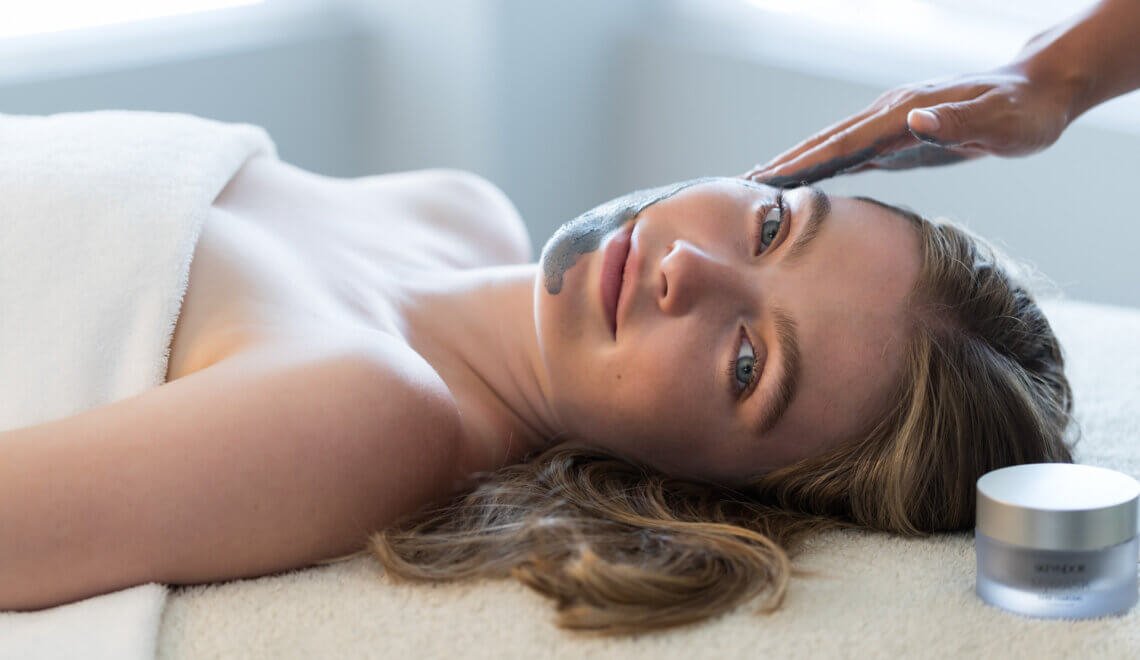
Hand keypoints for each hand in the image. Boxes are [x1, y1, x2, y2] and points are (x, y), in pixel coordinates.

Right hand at [743, 63, 1076, 187]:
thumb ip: (959, 121)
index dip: (802, 161)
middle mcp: (890, 115)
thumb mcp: (1002, 121)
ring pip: (834, 147)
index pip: (842, 142)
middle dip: (783, 163)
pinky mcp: (901, 138)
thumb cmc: (1025, 111)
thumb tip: (915, 121)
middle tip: (741, 185)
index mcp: (903, 113)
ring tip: (760, 184)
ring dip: (797, 165)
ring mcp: (893, 125)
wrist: (1042, 90)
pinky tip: (808, 183)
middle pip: (825, 142)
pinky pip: (853, 155)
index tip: (764, 178)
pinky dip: (824, 168)